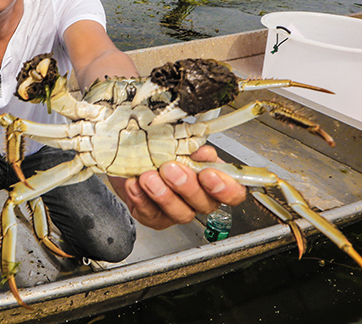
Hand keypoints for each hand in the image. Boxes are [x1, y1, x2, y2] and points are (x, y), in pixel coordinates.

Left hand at [110, 145, 245, 229]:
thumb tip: (203, 152)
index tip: (208, 174)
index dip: (225, 189)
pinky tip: (134, 185)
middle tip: (170, 169)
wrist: (129, 157)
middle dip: (187, 187)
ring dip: (163, 195)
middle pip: (204, 204)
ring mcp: (176, 212)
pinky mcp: (154, 218)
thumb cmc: (159, 150)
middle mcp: (197, 200)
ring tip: (148, 177)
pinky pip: (150, 215)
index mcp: (211, 182)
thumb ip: (193, 147)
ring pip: (179, 213)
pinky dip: (141, 199)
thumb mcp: (177, 142)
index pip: (232, 194)